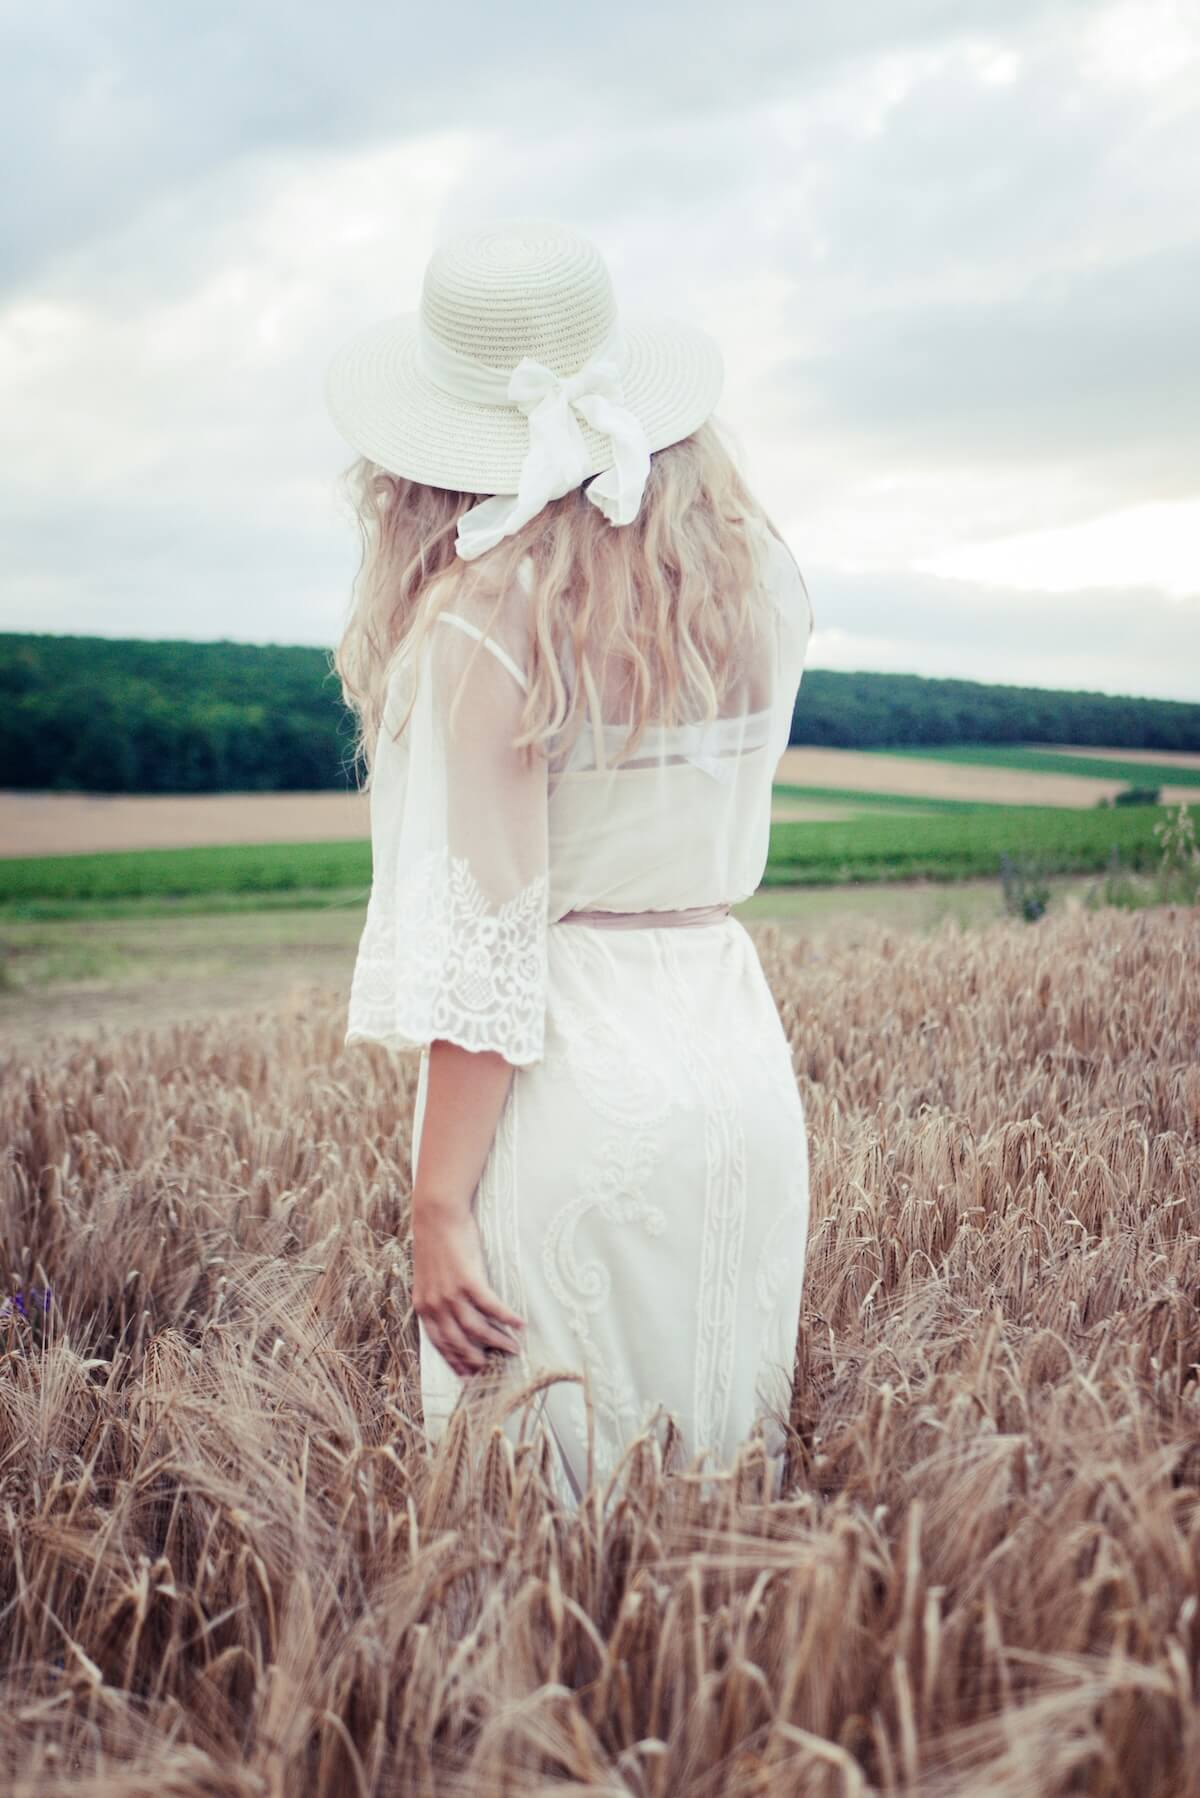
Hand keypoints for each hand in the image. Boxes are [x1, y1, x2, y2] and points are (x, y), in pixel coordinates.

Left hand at [412, 1201, 524, 1378]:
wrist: (436, 1215)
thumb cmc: (435, 1243)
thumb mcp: (427, 1277)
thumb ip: (435, 1298)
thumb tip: (449, 1314)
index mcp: (423, 1306)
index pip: (439, 1343)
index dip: (455, 1361)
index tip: (468, 1375)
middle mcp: (436, 1305)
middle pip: (458, 1342)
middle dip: (477, 1359)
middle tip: (493, 1368)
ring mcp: (452, 1293)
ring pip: (476, 1329)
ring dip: (497, 1341)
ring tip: (514, 1349)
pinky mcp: (469, 1280)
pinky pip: (491, 1306)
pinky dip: (507, 1317)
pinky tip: (520, 1324)